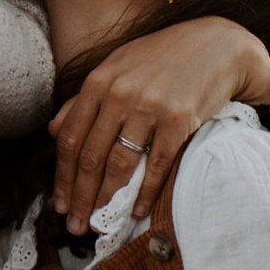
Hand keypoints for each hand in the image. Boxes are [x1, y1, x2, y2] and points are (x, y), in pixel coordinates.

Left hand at [50, 17, 269, 231]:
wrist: (216, 45)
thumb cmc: (162, 58)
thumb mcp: (117, 67)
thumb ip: (84, 99)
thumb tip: (53, 130)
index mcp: (99, 81)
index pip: (71, 139)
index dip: (62, 176)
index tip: (59, 202)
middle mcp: (120, 94)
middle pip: (91, 157)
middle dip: (80, 196)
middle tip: (75, 224)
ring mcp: (150, 107)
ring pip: (119, 164)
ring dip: (106, 200)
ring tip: (99, 222)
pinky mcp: (179, 119)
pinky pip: (157, 165)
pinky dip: (145, 193)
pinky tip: (137, 211)